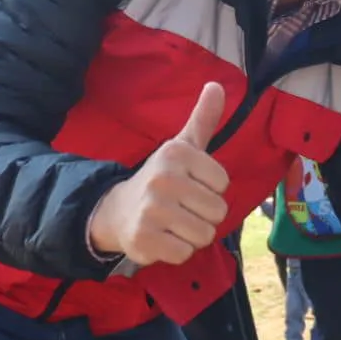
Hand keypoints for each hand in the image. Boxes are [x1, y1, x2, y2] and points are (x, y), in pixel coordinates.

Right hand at [89, 82, 229, 264]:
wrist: (117, 211)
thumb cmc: (162, 180)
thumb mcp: (182, 147)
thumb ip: (203, 119)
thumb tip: (217, 85)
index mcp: (177, 154)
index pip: (223, 184)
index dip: (211, 190)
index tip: (190, 186)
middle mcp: (163, 179)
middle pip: (217, 212)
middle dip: (203, 216)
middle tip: (181, 209)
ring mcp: (152, 210)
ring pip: (204, 235)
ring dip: (192, 236)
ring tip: (173, 224)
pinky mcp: (145, 239)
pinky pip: (184, 254)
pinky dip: (176, 252)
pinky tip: (162, 239)